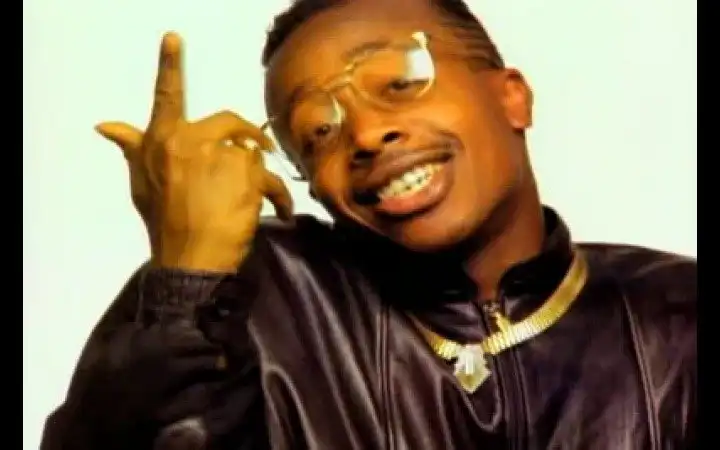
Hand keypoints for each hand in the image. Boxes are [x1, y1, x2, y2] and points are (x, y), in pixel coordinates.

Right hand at [95, 32, 291, 271]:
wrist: (188, 259)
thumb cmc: (164, 224)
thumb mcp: (142, 185)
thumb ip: (132, 149)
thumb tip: (106, 125)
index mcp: (162, 142)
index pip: (167, 98)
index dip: (170, 66)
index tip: (173, 38)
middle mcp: (188, 141)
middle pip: (229, 123)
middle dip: (247, 137)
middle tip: (262, 149)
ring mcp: (218, 156)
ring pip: (251, 153)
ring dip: (260, 177)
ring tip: (264, 202)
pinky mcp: (244, 174)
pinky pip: (269, 176)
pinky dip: (278, 195)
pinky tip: (279, 212)